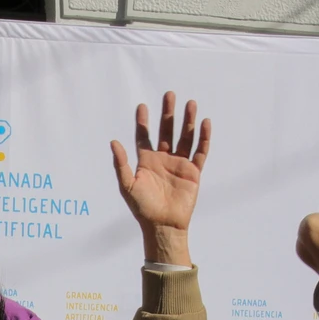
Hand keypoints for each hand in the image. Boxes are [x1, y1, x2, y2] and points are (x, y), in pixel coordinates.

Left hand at [111, 93, 211, 236]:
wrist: (163, 225)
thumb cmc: (143, 208)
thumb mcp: (127, 186)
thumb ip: (121, 164)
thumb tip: (113, 142)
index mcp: (147, 161)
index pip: (144, 136)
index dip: (143, 122)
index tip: (142, 106)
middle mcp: (163, 159)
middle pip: (167, 131)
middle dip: (169, 113)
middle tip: (170, 95)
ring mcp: (179, 164)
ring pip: (185, 137)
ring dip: (188, 121)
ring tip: (190, 103)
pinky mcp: (193, 172)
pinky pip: (200, 152)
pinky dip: (203, 138)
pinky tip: (205, 124)